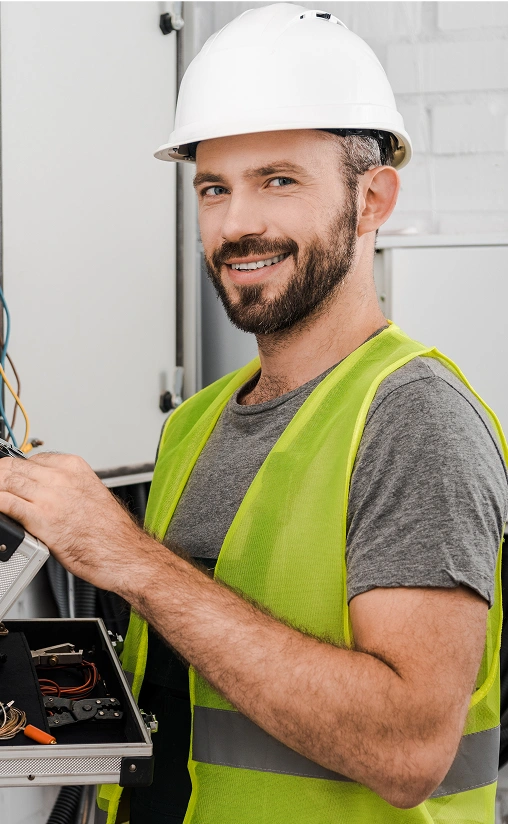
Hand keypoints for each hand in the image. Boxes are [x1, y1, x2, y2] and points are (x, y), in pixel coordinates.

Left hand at [0, 452, 149, 591]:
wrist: (123, 552)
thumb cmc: (110, 531)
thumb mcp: (89, 493)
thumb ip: (64, 487)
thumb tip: (42, 491)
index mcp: (74, 468)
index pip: (31, 459)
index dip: (15, 469)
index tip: (9, 477)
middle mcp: (61, 478)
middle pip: (14, 466)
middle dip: (0, 476)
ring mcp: (50, 497)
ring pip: (6, 480)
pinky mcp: (41, 519)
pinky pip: (6, 502)